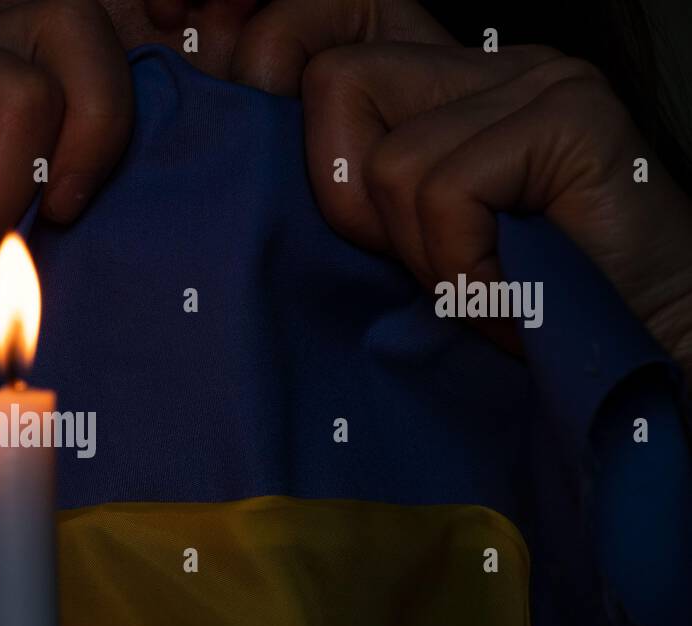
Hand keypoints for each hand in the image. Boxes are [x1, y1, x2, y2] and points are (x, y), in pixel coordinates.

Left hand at [229, 0, 691, 368]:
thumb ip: (331, 189)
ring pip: (384, 158)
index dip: (266, 57)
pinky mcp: (569, 117)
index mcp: (431, 79)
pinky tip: (507, 294)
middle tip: (408, 262)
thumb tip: (221, 142)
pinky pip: (443, 189)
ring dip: (415, 253)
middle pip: (329, 79)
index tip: (246, 116)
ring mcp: (531, 81)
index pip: (325, 14)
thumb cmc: (506, 313)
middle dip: (342, 199)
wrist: (636, 359)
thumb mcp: (390, 247)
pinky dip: (461, 268)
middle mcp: (481, 61)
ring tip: (474, 285)